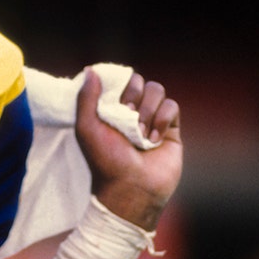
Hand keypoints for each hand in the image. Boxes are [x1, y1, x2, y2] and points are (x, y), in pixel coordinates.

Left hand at [74, 67, 181, 229]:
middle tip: (128, 117)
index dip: (119, 86)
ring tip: (141, 133)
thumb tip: (90, 70)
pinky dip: (163, 118)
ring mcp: (152, 119)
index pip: (120, 80)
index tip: (115, 103)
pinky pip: (172, 106)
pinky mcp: (171, 129)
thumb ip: (86, 97)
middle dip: (134, 96)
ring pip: (157, 90)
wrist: (131, 189)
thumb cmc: (105, 161)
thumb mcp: (86, 128)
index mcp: (111, 109)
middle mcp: (133, 112)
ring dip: (148, 109)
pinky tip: (154, 139)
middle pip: (140, 82)